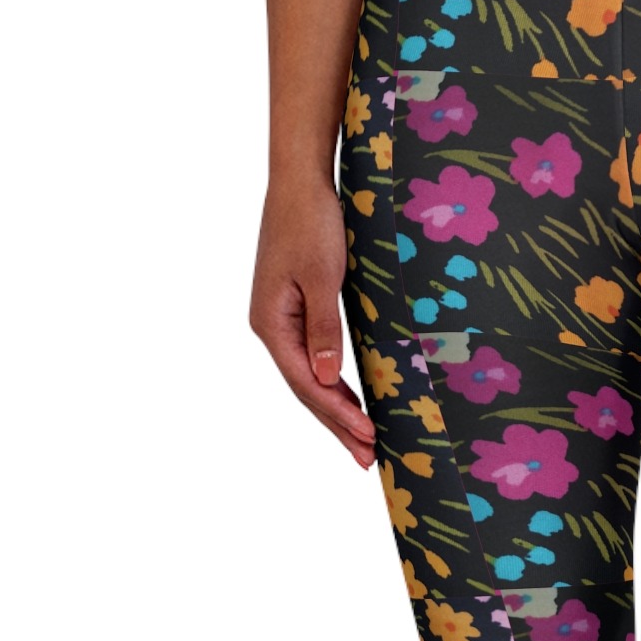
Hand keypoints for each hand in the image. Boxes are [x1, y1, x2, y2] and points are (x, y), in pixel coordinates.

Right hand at [249, 175, 376, 468]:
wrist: (301, 181)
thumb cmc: (311, 222)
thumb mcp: (321, 276)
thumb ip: (324, 328)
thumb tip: (326, 377)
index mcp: (271, 323)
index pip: (307, 383)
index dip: (338, 413)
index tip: (369, 436)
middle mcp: (272, 327)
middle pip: (307, 389)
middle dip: (338, 424)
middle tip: (368, 459)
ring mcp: (282, 320)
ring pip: (310, 377)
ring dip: (337, 410)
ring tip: (363, 442)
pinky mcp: (296, 310)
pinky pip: (314, 359)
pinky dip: (333, 384)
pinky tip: (349, 400)